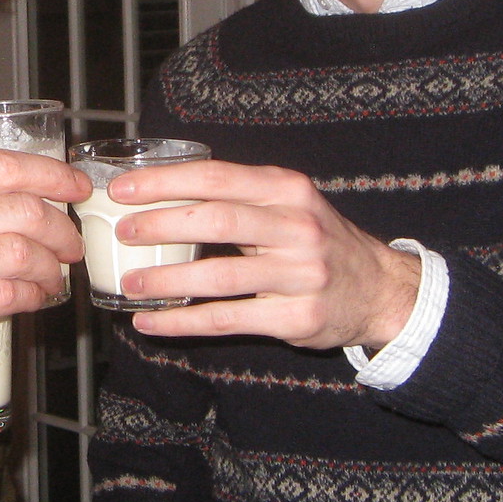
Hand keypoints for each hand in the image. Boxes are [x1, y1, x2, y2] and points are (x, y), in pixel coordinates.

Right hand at [0, 152, 87, 413]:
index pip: (3, 167)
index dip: (53, 175)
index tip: (75, 186)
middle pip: (24, 209)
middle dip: (62, 226)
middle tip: (72, 242)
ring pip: (24, 253)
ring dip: (53, 266)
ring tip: (57, 276)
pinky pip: (9, 295)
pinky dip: (35, 296)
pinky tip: (37, 299)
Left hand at [106, 160, 420, 349]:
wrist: (379, 289)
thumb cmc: (317, 241)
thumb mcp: (290, 204)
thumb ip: (239, 196)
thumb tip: (160, 192)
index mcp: (287, 190)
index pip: (217, 177)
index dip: (165, 182)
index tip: (123, 189)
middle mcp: (297, 228)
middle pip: (218, 220)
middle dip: (161, 225)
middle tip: (123, 232)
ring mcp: (300, 276)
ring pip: (219, 277)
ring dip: (166, 281)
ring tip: (130, 283)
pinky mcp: (296, 318)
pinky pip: (227, 320)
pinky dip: (182, 323)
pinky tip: (151, 323)